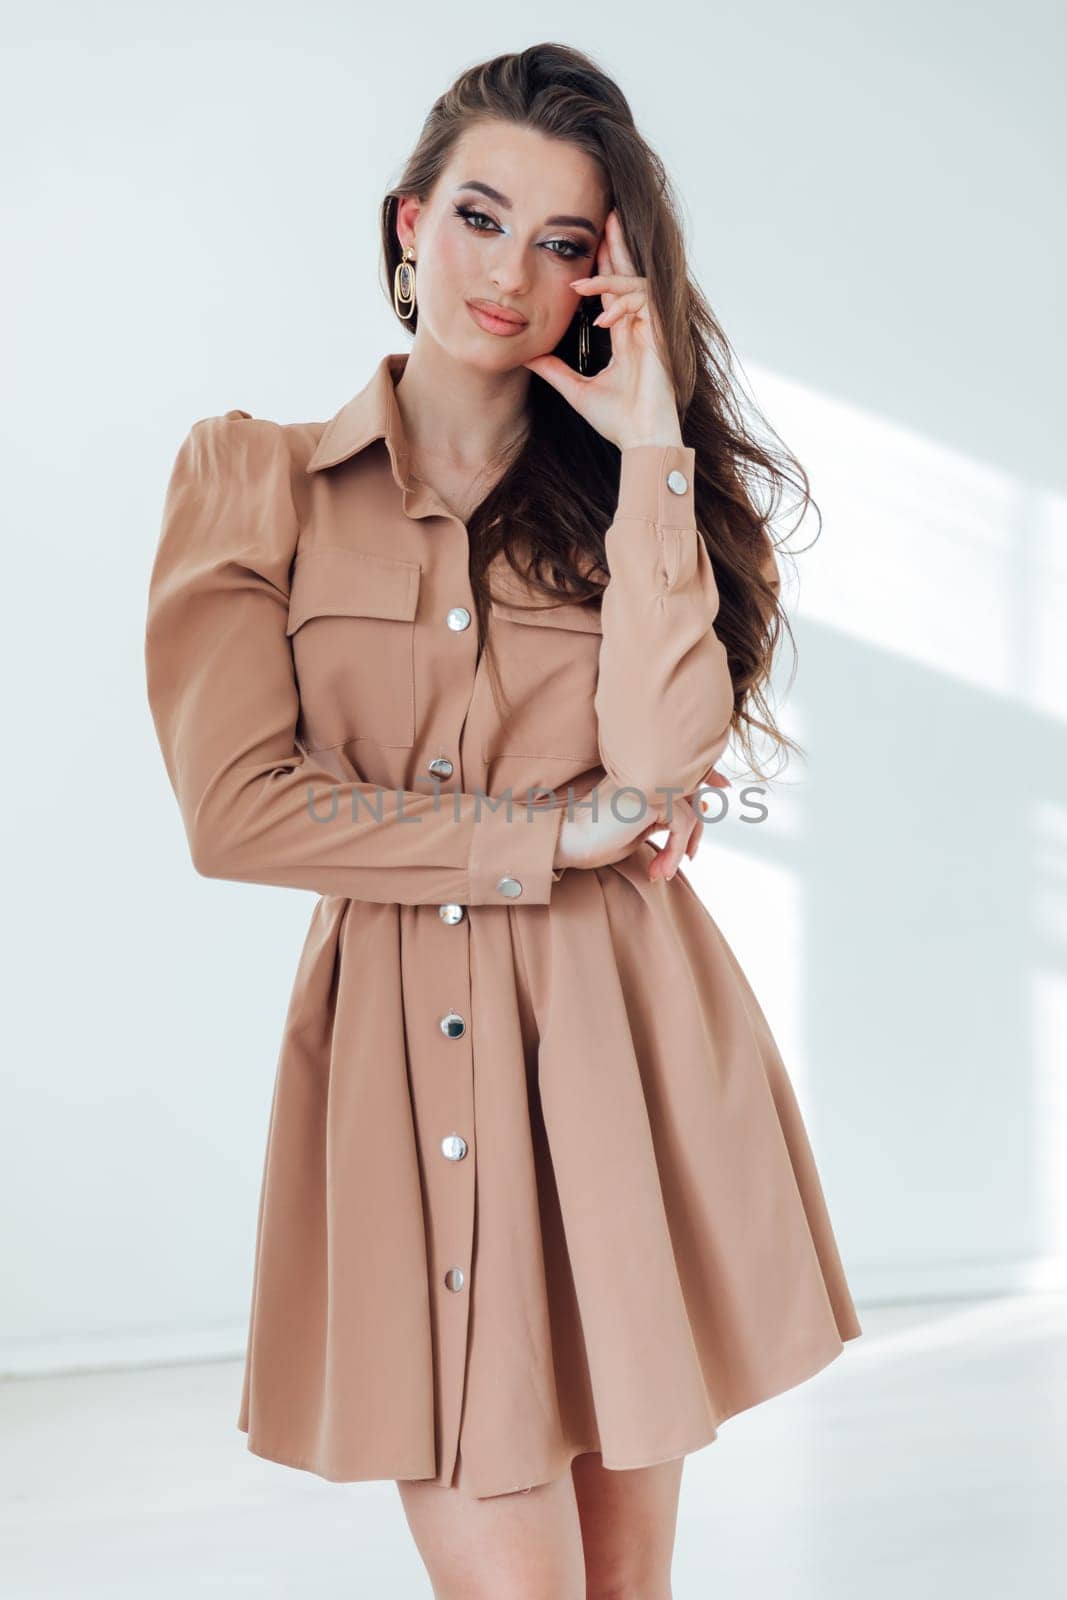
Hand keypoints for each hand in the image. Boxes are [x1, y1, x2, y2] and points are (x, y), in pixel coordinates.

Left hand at [521, 209, 682, 450]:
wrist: (641, 440)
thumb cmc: (616, 420)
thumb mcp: (576, 390)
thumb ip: (554, 370)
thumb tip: (527, 357)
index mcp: (625, 335)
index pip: (614, 290)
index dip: (602, 266)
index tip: (587, 243)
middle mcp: (642, 326)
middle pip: (630, 274)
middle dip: (617, 244)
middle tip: (606, 213)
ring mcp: (654, 329)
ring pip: (636, 283)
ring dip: (609, 279)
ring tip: (582, 285)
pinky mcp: (662, 334)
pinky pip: (644, 300)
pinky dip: (622, 304)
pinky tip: (603, 320)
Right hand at [553, 765, 730, 879]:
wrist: (568, 842)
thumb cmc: (596, 838)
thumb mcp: (639, 823)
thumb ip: (665, 814)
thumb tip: (703, 808)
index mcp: (639, 771)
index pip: (683, 766)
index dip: (707, 773)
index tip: (724, 786)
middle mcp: (644, 769)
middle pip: (694, 787)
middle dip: (699, 823)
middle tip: (690, 857)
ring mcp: (646, 779)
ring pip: (690, 811)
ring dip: (679, 849)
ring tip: (662, 872)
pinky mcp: (648, 796)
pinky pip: (681, 824)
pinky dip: (674, 852)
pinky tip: (658, 870)